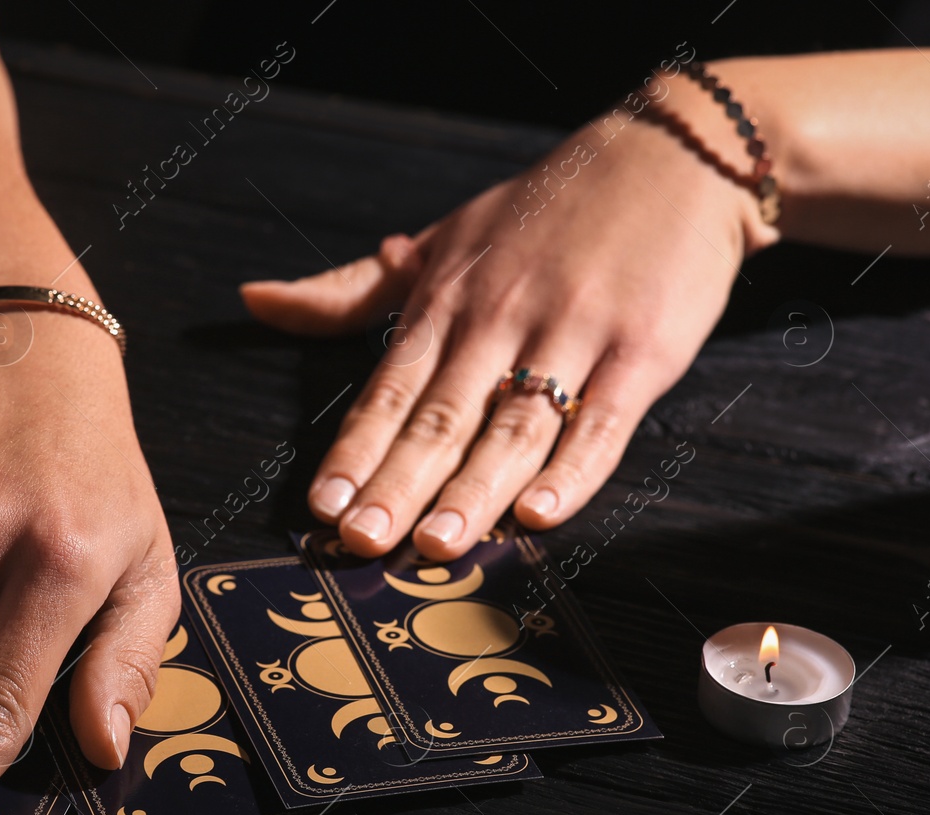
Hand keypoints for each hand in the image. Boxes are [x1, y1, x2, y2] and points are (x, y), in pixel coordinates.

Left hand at [241, 97, 774, 558]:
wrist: (673, 155)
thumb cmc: (548, 207)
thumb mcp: (445, 238)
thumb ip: (352, 289)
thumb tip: (256, 299)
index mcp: (447, 299)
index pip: (389, 388)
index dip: (354, 450)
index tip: (322, 507)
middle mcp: (500, 318)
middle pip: (442, 417)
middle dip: (398, 484)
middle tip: (361, 543)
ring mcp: (573, 334)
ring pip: (514, 427)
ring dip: (473, 491)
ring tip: (436, 545)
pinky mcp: (643, 351)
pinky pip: (604, 422)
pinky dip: (574, 470)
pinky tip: (542, 514)